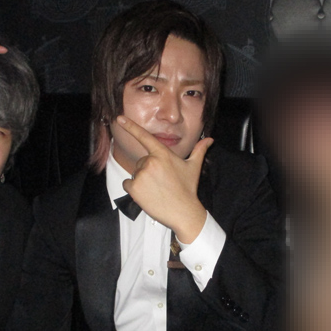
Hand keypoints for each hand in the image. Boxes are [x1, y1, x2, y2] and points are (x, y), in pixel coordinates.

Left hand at [118, 115, 211, 243]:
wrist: (183, 212)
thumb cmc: (188, 188)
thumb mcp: (193, 167)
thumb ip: (199, 150)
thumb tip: (210, 139)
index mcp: (163, 154)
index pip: (145, 137)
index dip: (131, 127)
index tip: (120, 118)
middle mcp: (150, 162)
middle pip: (141, 161)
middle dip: (148, 170)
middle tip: (161, 182)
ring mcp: (141, 175)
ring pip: (135, 173)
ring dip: (142, 180)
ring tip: (156, 189)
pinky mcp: (134, 188)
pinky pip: (127, 184)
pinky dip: (134, 190)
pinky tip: (147, 195)